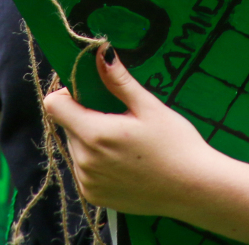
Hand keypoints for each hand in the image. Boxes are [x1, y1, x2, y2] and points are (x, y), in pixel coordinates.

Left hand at [42, 49, 223, 221]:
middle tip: (118, 118)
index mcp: (95, 135)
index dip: (68, 93)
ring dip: (90, 139)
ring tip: (124, 142)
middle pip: (67, 125)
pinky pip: (83, 170)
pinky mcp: (94, 197)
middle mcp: (85, 161)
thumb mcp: (149, 107)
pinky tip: (123, 162)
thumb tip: (100, 52)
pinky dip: (95, 161)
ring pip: (75, 147)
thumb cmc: (176, 145)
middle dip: (85, 116)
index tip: (91, 93)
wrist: (194, 189)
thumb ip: (119, 81)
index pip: (54, 105)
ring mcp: (88, 182)